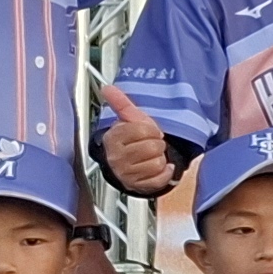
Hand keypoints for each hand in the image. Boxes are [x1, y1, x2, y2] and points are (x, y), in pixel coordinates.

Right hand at [96, 79, 176, 194]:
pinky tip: (158, 168)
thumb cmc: (133, 140)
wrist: (131, 162)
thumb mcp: (129, 120)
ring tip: (152, 157)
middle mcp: (116, 157)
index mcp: (114, 138)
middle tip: (151, 145)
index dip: (151, 130)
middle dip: (157, 145)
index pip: (142, 130)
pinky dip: (165, 172)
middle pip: (152, 147)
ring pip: (157, 163)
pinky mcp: (136, 186)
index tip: (148, 132)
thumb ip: (121, 103)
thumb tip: (107, 88)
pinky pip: (160, 178)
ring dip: (160, 159)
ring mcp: (125, 173)